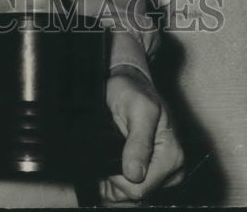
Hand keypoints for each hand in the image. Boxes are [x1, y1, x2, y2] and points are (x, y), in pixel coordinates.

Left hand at [101, 67, 183, 202]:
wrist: (130, 83)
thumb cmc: (133, 91)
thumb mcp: (137, 108)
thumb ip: (138, 141)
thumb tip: (135, 174)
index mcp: (172, 157)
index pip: (140, 188)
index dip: (118, 177)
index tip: (107, 155)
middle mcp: (172, 170)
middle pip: (135, 193)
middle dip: (115, 177)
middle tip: (105, 150)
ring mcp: (162, 173)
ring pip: (130, 193)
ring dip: (114, 178)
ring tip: (107, 152)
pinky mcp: (153, 173)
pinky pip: (129, 188)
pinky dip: (116, 178)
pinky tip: (110, 162)